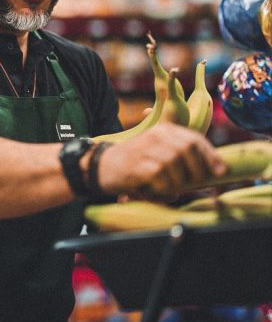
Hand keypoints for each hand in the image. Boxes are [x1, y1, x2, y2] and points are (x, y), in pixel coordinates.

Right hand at [96, 123, 227, 200]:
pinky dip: (163, 190)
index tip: (220, 170)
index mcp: (164, 130)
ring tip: (166, 190)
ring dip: (176, 184)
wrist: (101, 166)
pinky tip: (153, 191)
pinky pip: (162, 179)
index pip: (194, 139)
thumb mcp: (156, 152)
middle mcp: (156, 135)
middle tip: (192, 184)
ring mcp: (146, 149)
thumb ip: (180, 156)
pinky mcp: (139, 165)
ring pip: (176, 167)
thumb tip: (213, 169)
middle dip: (197, 170)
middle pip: (188, 149)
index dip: (210, 155)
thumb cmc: (134, 164)